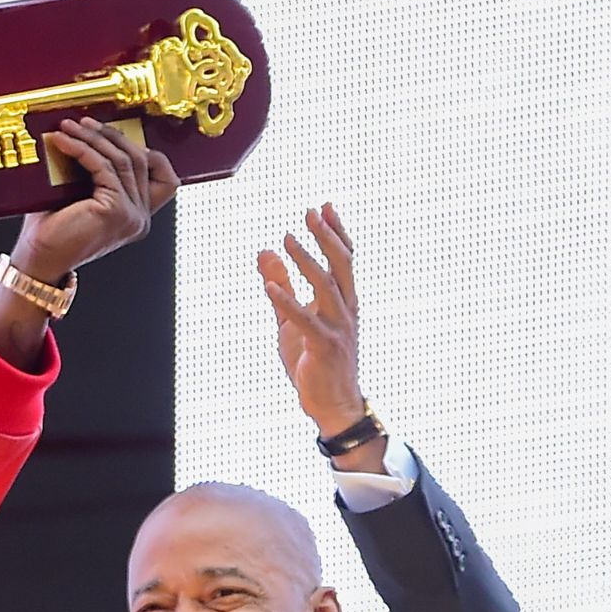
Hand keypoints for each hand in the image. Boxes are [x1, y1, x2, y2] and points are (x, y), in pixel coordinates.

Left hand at [13, 117, 179, 279]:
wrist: (38, 259)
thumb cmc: (52, 232)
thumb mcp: (82, 195)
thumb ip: (97, 173)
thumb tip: (91, 135)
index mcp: (136, 216)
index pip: (163, 176)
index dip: (141, 148)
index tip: (110, 134)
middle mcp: (140, 218)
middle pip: (141, 159)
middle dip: (111, 136)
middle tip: (84, 123)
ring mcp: (132, 216)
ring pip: (122, 160)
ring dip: (93, 138)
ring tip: (70, 127)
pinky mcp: (116, 210)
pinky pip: (104, 167)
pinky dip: (82, 149)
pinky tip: (63, 141)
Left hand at [257, 203, 371, 452]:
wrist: (333, 404)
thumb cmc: (315, 362)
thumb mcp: (292, 318)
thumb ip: (282, 285)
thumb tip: (264, 252)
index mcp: (344, 302)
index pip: (345, 260)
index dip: (337, 232)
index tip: (326, 206)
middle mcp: (346, 311)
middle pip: (341, 266)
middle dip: (327, 237)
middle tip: (310, 212)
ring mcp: (337, 329)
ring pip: (327, 288)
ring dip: (307, 262)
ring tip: (289, 239)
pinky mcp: (323, 347)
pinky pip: (304, 321)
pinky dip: (287, 302)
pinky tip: (269, 286)